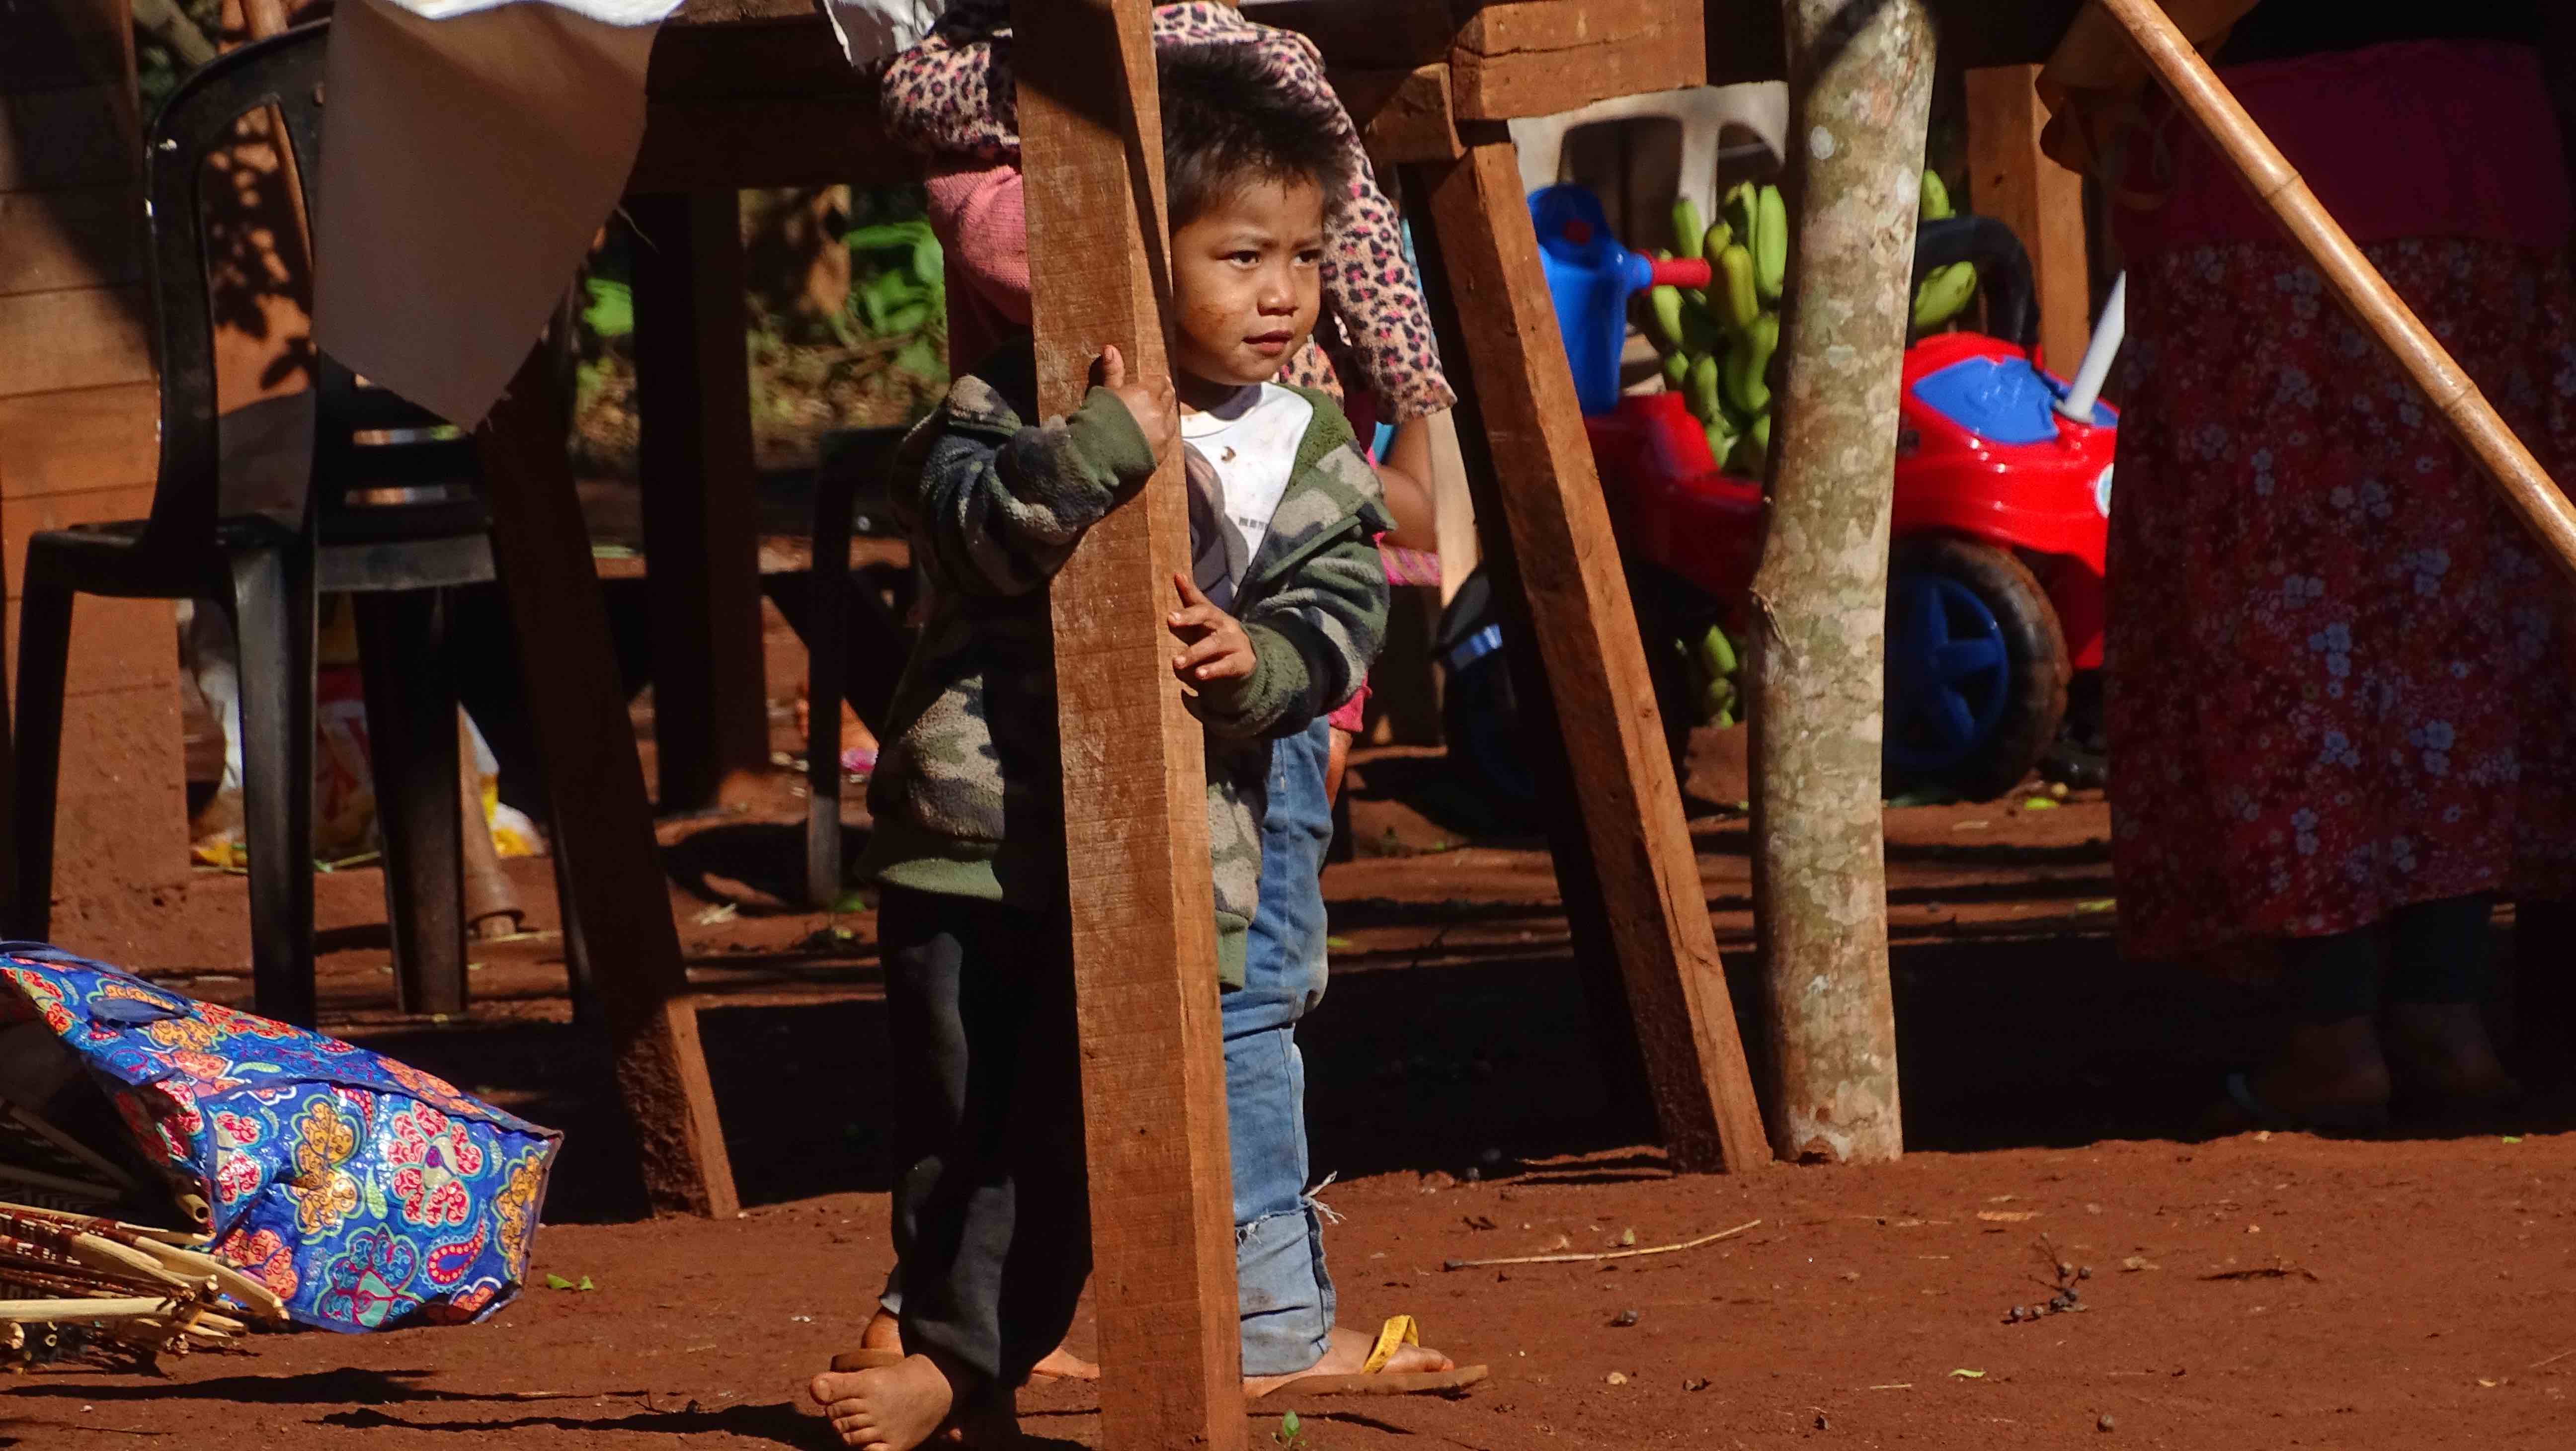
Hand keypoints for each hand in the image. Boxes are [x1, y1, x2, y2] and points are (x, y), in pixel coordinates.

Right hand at [1094, 344, 1178, 468]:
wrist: (1094, 457)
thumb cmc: (1096, 420)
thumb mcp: (1103, 393)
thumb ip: (1112, 371)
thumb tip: (1110, 348)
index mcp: (1146, 393)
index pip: (1160, 382)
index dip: (1156, 382)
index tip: (1152, 383)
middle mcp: (1159, 412)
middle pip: (1169, 398)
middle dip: (1163, 395)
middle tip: (1156, 396)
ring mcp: (1163, 434)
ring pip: (1171, 418)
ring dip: (1165, 414)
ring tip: (1155, 415)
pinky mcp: (1162, 452)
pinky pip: (1169, 437)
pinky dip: (1163, 432)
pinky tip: (1154, 433)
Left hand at [1167, 572, 1254, 688]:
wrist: (1247, 657)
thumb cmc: (1217, 634)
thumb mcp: (1205, 617)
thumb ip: (1191, 598)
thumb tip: (1177, 573)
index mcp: (1215, 615)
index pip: (1201, 607)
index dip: (1187, 610)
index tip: (1169, 615)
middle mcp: (1226, 625)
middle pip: (1209, 618)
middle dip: (1189, 619)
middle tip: (1170, 622)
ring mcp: (1235, 643)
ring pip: (1215, 644)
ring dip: (1195, 652)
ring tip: (1177, 663)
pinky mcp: (1242, 662)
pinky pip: (1227, 666)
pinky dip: (1214, 670)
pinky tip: (1200, 674)